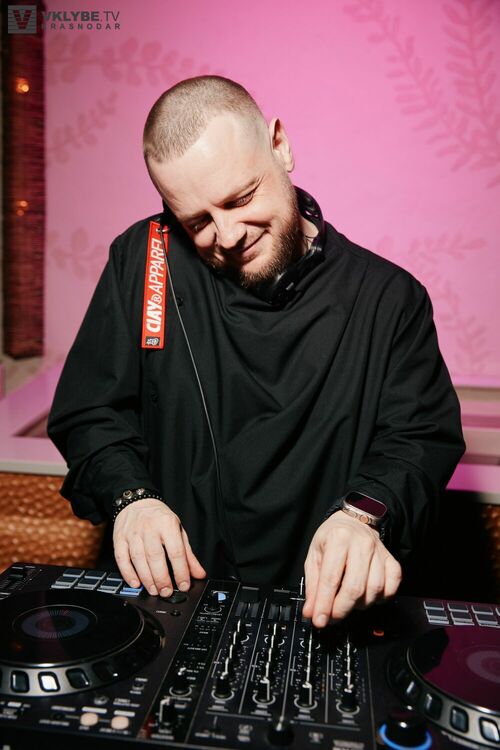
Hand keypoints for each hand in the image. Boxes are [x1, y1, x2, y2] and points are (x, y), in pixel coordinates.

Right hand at [113, 498, 205, 596]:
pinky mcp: (119, 539)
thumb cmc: (159, 517)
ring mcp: (132, 534)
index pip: (176, 551)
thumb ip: (188, 554)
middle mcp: (149, 528)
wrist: (136, 501)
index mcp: (167, 524)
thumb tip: (198, 573)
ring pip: (138, 559)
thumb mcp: (177, 530)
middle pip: (155, 556)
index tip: (184, 584)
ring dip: (146, 579)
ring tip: (154, 590)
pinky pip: (122, 559)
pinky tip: (135, 583)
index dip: (181, 571)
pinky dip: (128, 573)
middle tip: (166, 592)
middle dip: (161, 578)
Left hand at [302, 512, 401, 626]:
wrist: (354, 522)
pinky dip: (380, 598)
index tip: (319, 620)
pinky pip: (391, 587)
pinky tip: (368, 595)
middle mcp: (361, 544)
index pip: (331, 578)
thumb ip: (313, 585)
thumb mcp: (315, 556)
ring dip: (360, 605)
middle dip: (341, 609)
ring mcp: (379, 552)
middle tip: (332, 617)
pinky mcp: (392, 560)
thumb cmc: (332, 538)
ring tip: (348, 601)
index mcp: (338, 539)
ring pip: (374, 590)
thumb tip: (311, 612)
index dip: (325, 604)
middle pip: (355, 588)